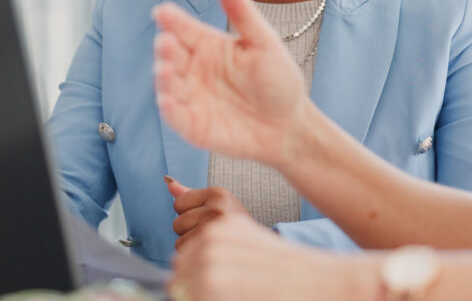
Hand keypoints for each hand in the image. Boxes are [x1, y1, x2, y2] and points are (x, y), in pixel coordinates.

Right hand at [153, 0, 306, 166]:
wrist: (290, 125)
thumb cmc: (278, 80)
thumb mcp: (263, 41)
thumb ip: (241, 11)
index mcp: (209, 45)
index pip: (184, 28)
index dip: (172, 20)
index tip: (162, 12)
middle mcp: (194, 69)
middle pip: (171, 55)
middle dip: (166, 49)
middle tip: (166, 42)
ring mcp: (191, 96)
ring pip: (168, 84)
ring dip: (164, 78)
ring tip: (166, 70)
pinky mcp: (192, 125)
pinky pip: (175, 116)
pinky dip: (169, 109)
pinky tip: (167, 100)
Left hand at [165, 176, 253, 250]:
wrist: (257, 249)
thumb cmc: (234, 228)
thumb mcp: (217, 204)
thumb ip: (190, 193)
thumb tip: (168, 182)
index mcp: (219, 193)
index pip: (178, 203)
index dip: (188, 213)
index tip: (205, 218)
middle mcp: (218, 208)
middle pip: (177, 223)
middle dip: (188, 231)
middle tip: (209, 233)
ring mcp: (215, 228)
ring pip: (180, 241)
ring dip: (191, 246)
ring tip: (210, 244)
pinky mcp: (211, 248)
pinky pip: (185, 254)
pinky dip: (193, 258)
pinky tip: (209, 254)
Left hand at [167, 214, 366, 300]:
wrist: (303, 278)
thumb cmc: (265, 252)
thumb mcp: (231, 217)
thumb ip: (194, 200)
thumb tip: (169, 183)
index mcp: (222, 197)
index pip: (178, 208)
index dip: (195, 225)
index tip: (222, 235)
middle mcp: (215, 215)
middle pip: (177, 235)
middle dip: (193, 251)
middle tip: (228, 258)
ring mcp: (211, 246)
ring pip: (177, 262)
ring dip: (194, 273)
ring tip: (228, 272)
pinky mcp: (209, 277)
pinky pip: (181, 286)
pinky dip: (197, 291)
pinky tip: (225, 287)